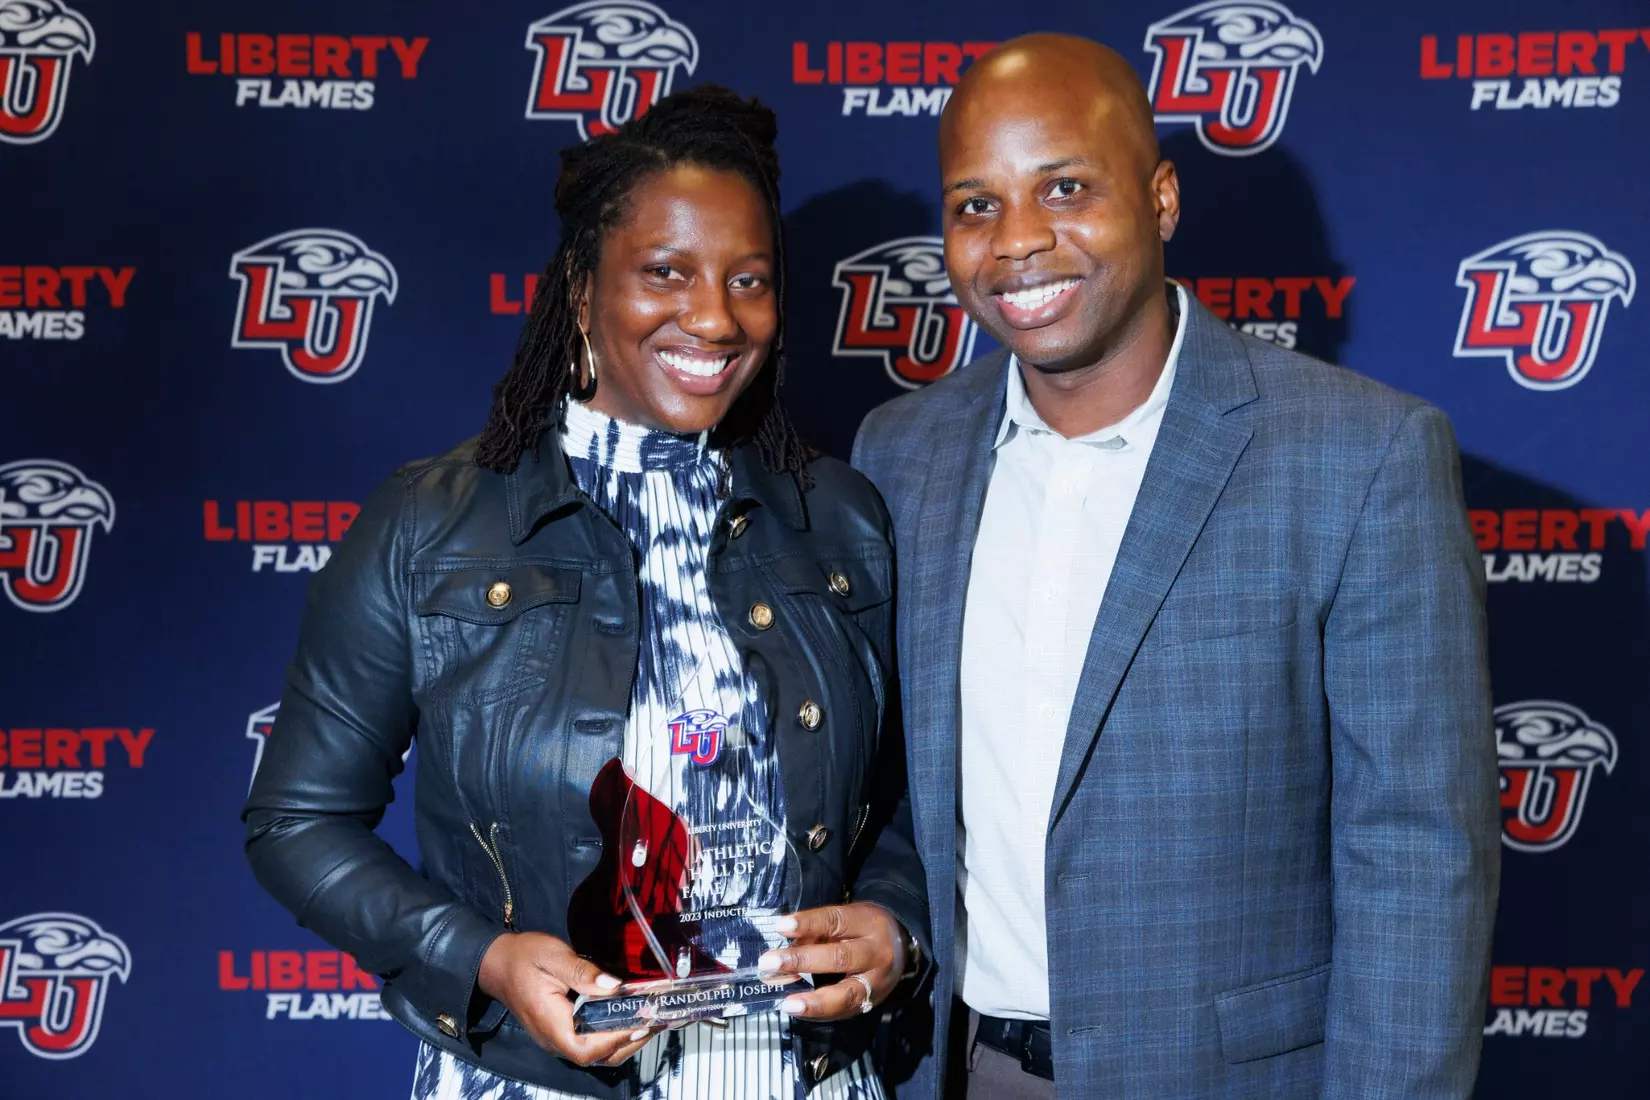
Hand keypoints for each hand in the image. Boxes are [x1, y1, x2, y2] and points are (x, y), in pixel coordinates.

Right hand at [477, 932, 659, 1066]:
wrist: (498, 964)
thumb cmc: (523, 957)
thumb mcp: (553, 956)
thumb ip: (582, 972)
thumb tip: (613, 986)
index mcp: (551, 1024)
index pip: (586, 1047)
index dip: (616, 1039)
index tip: (643, 1020)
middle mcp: (555, 1039)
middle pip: (597, 1057)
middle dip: (630, 1042)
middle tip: (658, 1019)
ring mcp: (558, 1039)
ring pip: (596, 1054)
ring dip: (626, 1042)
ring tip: (652, 1021)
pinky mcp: (562, 1032)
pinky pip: (591, 1045)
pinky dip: (614, 1038)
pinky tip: (630, 1020)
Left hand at [757, 903, 905, 1021]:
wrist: (902, 947)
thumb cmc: (863, 930)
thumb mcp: (845, 920)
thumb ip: (815, 932)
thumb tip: (783, 952)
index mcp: (868, 923)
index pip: (836, 921)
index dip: (808, 924)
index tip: (781, 926)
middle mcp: (876, 953)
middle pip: (840, 958)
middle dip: (802, 961)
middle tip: (769, 963)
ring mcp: (877, 982)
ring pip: (846, 994)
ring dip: (814, 1001)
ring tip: (787, 1004)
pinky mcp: (871, 1004)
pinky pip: (844, 1011)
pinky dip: (819, 1013)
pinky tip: (798, 1010)